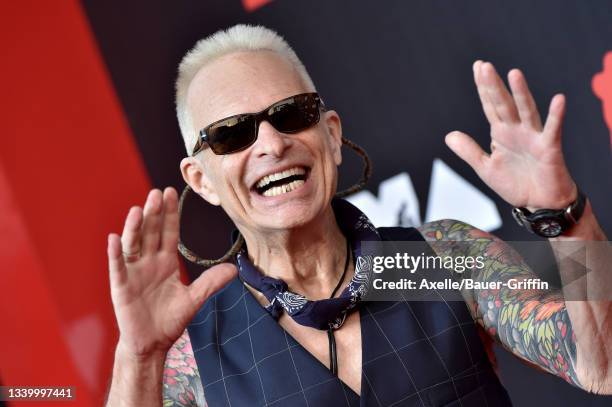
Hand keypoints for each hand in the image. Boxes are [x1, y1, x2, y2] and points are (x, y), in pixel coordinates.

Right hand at [107, 187, 236, 358]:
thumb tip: (234, 269)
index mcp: (165, 262)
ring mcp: (133, 273)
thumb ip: (211, 282)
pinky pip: (117, 268)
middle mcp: (148, 263)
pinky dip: (115, 254)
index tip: (171, 193)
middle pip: (151, 233)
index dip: (170, 214)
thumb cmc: (169, 320)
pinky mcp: (121, 288)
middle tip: (157, 193)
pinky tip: (115, 239)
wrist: (152, 344)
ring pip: (133, 245)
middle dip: (154, 213)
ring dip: (135, 228)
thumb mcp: (194, 299)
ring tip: (139, 209)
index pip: (168, 233)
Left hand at [445, 60, 576, 208]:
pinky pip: (553, 130)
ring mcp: (533, 137)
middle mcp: (517, 130)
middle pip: (503, 104)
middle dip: (493, 86)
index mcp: (501, 133)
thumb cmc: (516, 184)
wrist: (539, 204)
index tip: (478, 66)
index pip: (490, 105)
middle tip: (484, 66)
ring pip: (526, 111)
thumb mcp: (486, 168)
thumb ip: (469, 151)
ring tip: (514, 74)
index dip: (483, 87)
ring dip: (521, 93)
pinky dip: (556, 116)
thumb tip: (449, 135)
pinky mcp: (549, 148)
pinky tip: (559, 100)